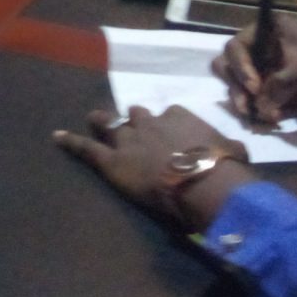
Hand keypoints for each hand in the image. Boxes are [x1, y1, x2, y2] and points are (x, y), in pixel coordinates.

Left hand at [52, 105, 251, 226]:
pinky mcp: (112, 160)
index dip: (168, 125)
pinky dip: (70, 141)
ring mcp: (129, 140)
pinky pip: (87, 148)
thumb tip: (239, 153)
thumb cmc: (224, 167)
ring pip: (110, 125)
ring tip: (95, 119)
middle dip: (134, 120)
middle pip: (137, 116)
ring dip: (103, 122)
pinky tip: (56, 137)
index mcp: (179, 117)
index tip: (172, 134)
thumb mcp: (233, 151)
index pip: (170, 114)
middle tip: (133, 125)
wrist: (202, 181)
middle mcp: (150, 123)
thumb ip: (231, 149)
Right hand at [213, 21, 296, 126]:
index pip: (236, 47)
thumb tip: (259, 108)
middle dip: (236, 86)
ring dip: (245, 102)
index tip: (255, 88)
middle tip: (246, 107)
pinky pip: (259, 102)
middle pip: (231, 66)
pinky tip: (272, 120)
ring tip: (256, 117)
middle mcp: (265, 49)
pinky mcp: (281, 91)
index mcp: (268, 31)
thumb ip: (279, 85)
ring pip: (242, 86)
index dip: (240, 67)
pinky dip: (259, 112)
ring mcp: (271, 70)